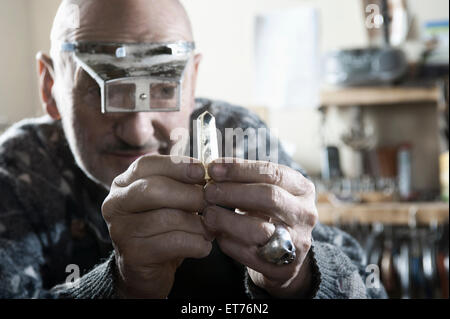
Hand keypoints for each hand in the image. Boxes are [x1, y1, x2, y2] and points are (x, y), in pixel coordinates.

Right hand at [101, 155, 212, 297]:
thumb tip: (208, 173)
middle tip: (209, 202)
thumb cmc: (162, 229)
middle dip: (188, 194)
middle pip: (153, 189)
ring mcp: (120, 230)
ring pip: (166, 218)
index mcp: (123, 184)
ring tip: (210, 228)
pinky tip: (203, 246)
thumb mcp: (169, 201)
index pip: (146, 165)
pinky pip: (171, 243)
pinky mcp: (132, 255)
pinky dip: (195, 243)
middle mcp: (115, 204)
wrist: (146, 271)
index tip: (202, 171)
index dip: (176, 165)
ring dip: (196, 223)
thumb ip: (182, 184)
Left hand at [202, 159, 317, 297]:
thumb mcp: (265, 190)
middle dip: (233, 192)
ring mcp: (297, 241)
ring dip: (227, 220)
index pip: (272, 173)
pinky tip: (217, 233)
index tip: (213, 169)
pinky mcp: (284, 266)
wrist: (285, 254)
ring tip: (208, 214)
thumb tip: (215, 167)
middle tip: (208, 191)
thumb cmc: (269, 213)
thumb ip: (245, 178)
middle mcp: (305, 214)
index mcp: (302, 188)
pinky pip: (250, 253)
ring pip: (259, 229)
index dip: (239, 170)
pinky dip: (229, 242)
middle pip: (268, 197)